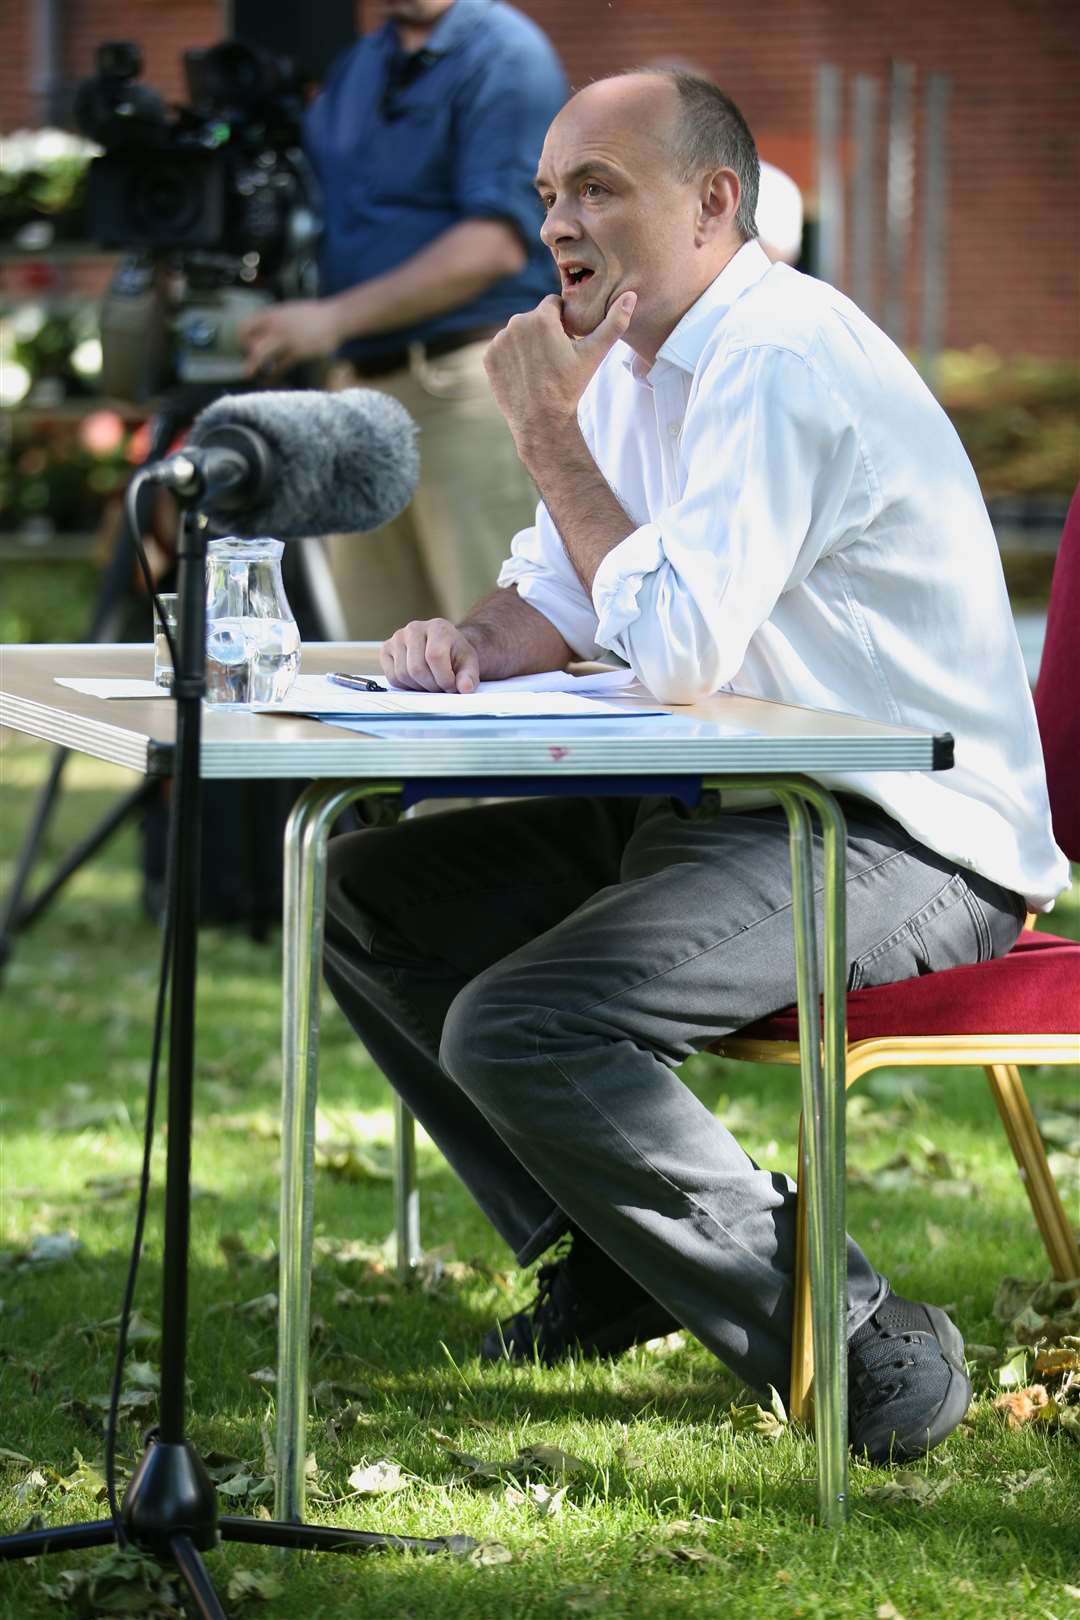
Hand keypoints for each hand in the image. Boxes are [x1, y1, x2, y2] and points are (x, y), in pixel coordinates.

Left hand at [238, 299, 341, 378]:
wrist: (334, 318)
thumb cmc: (312, 315)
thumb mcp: (289, 311)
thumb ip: (276, 320)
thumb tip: (264, 330)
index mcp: (273, 314)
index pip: (246, 325)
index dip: (242, 336)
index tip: (245, 344)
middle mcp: (276, 326)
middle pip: (251, 342)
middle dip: (247, 353)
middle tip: (248, 359)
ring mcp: (287, 340)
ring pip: (261, 354)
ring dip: (253, 365)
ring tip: (248, 373)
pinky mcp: (298, 352)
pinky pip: (281, 365)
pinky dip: (274, 372)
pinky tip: (272, 376)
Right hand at [380, 619, 480, 693]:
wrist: (444, 647)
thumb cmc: (455, 655)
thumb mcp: (468, 664)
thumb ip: (468, 676)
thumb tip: (465, 688)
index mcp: (438, 627)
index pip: (435, 656)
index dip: (444, 678)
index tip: (452, 686)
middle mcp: (414, 628)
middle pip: (417, 668)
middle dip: (431, 685)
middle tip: (441, 687)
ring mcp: (397, 638)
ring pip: (403, 674)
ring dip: (419, 687)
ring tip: (431, 682)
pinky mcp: (386, 649)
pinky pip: (392, 677)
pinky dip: (406, 686)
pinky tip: (417, 680)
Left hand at [483, 290, 636, 449]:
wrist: (541, 422)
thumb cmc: (570, 387)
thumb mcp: (595, 354)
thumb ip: (614, 322)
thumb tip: (631, 295)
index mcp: (541, 318)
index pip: (553, 304)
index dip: (563, 322)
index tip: (567, 342)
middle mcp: (515, 324)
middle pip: (535, 319)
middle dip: (545, 332)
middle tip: (555, 358)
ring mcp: (499, 341)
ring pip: (518, 333)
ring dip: (528, 343)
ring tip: (540, 368)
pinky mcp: (489, 357)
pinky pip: (503, 348)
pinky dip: (513, 357)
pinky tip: (525, 373)